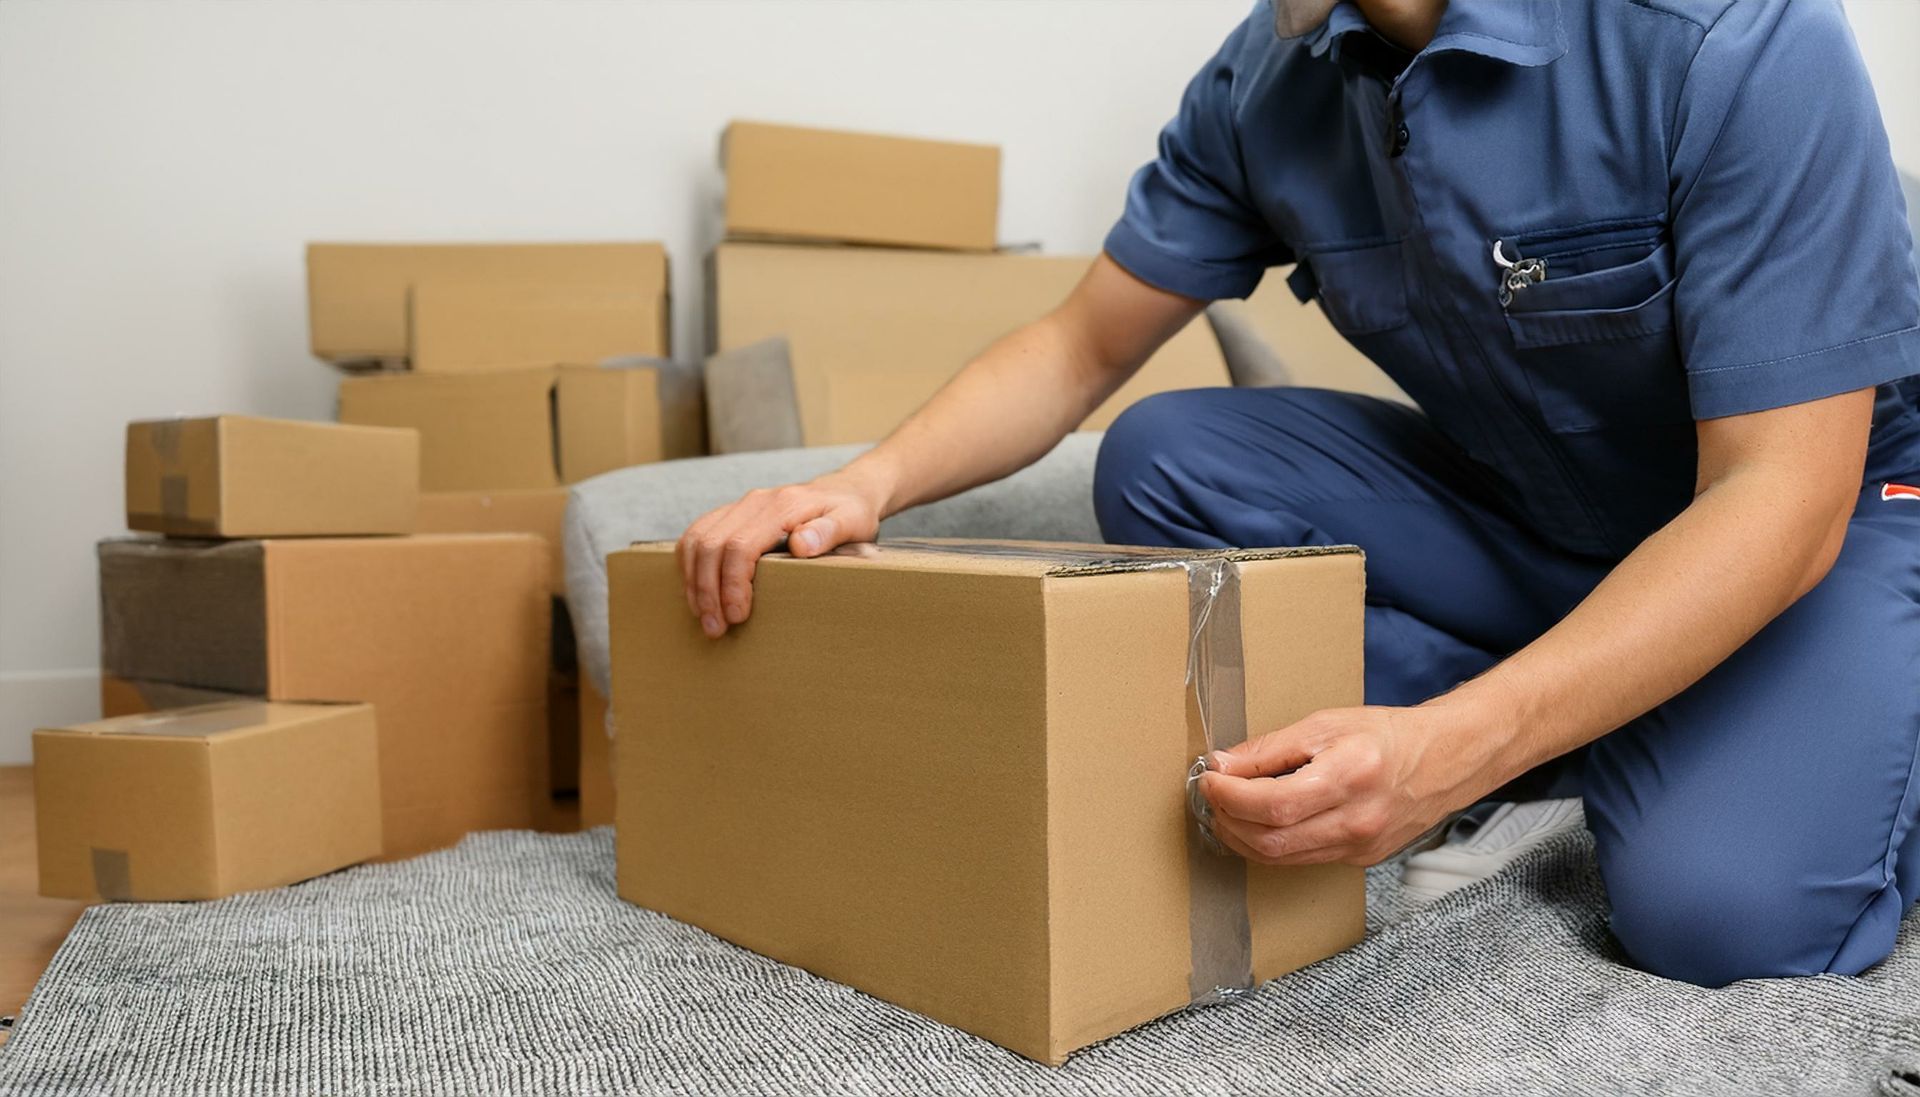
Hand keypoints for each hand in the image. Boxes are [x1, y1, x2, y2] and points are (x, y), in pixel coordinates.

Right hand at [676, 469, 887, 637]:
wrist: (847, 490)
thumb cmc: (852, 512)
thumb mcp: (853, 521)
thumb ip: (830, 531)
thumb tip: (801, 545)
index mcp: (781, 506)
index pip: (741, 546)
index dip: (732, 584)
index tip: (737, 615)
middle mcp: (754, 502)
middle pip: (711, 545)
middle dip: (707, 590)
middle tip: (715, 628)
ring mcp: (740, 506)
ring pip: (697, 540)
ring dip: (694, 581)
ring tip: (704, 617)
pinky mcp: (732, 514)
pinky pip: (697, 535)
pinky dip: (690, 565)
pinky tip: (697, 592)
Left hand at [1196, 705, 1497, 866]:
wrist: (1443, 762)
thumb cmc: (1385, 736)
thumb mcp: (1326, 724)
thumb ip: (1271, 748)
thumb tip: (1223, 764)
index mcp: (1349, 777)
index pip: (1273, 804)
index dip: (1229, 796)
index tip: (1209, 779)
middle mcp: (1357, 820)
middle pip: (1271, 840)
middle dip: (1228, 820)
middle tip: (1212, 796)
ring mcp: (1359, 847)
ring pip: (1281, 858)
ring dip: (1242, 838)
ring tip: (1227, 810)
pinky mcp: (1359, 860)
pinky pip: (1300, 860)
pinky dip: (1269, 845)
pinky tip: (1257, 824)